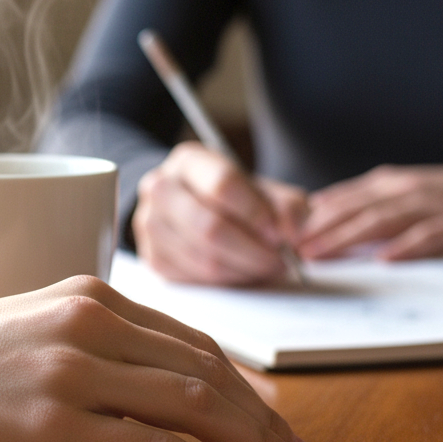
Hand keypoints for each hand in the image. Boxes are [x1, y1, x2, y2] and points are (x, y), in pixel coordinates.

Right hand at [0, 275, 316, 441]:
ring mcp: (69, 372)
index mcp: (77, 295)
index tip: (269, 416)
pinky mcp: (53, 427)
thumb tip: (135, 392)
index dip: (241, 384)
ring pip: (196, 405)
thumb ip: (76, 347)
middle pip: (206, 370)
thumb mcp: (12, 335)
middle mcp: (83, 323)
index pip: (187, 339)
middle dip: (263, 417)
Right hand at [132, 142, 307, 284]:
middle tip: (281, 260)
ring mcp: (149, 223)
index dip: (256, 213)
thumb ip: (286, 206)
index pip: (223, 185)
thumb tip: (293, 234)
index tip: (281, 233)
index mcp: (189, 161)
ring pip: (204, 258)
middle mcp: (160, 188)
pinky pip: (195, 278)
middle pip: (210, 227)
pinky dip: (227, 280)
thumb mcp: (260, 188)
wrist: (188, 204)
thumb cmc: (230, 197)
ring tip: (267, 266)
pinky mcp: (151, 256)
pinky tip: (242, 271)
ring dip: (245, 269)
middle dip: (254, 250)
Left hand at [300, 162, 442, 260]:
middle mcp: (404, 190)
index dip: (312, 218)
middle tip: (294, 249)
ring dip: (348, 238)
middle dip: (321, 230)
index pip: (342, 200)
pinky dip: (405, 246)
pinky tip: (384, 258)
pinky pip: (428, 235)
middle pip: (355, 210)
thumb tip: (319, 207)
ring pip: (382, 220)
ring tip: (322, 253)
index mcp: (387, 183)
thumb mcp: (399, 191)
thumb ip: (363, 200)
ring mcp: (430, 205)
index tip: (284, 235)